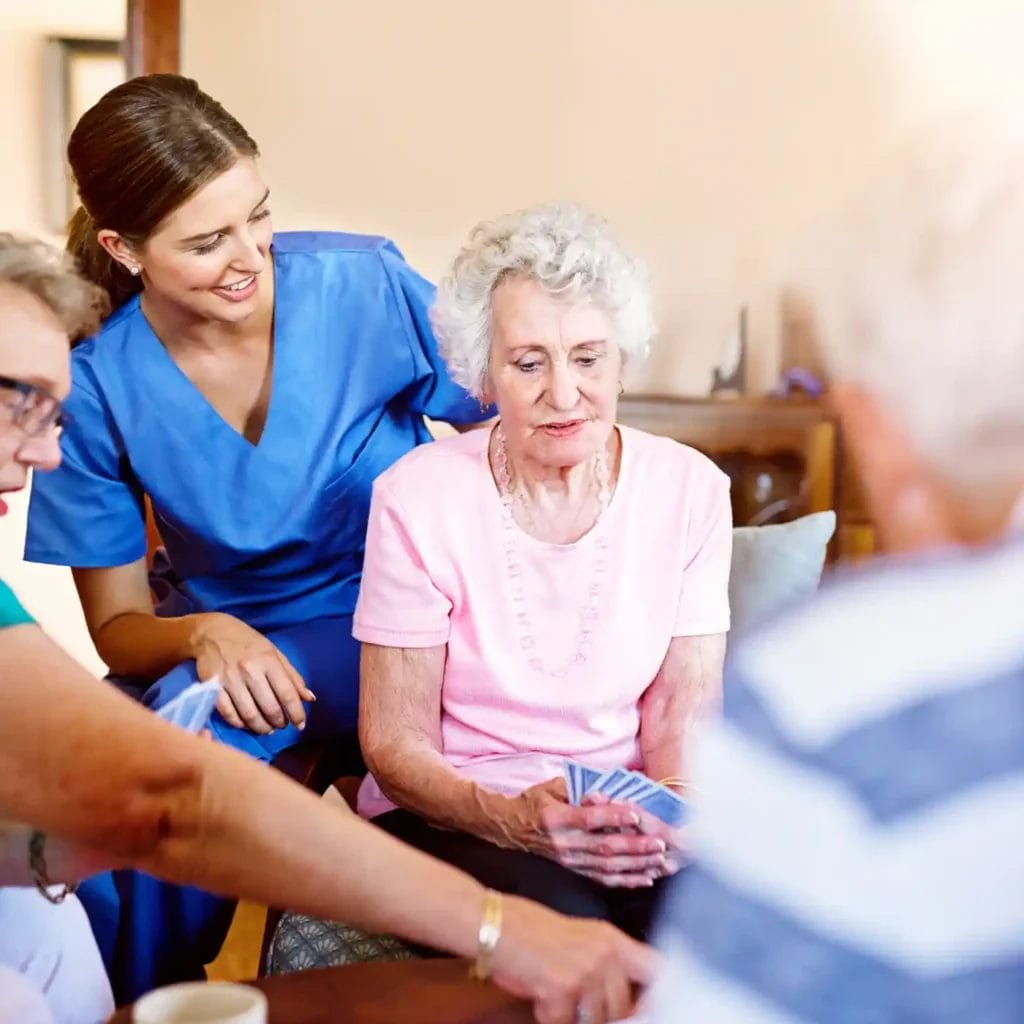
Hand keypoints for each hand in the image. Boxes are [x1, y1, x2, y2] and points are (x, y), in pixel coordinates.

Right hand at [191, 613, 314, 733]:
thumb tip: (309, 698)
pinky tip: (247, 723)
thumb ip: (292, 676)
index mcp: (269, 660)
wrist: (212, 632)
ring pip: (249, 714)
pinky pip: (228, 714)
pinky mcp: (212, 686)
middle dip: (279, 722)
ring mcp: (229, 679)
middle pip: (269, 708)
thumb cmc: (248, 643)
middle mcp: (250, 670)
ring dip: (261, 727)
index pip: (287, 694)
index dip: (296, 713)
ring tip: (267, 728)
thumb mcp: (274, 653)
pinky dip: (240, 724)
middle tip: (281, 725)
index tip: (300, 724)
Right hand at [493, 894, 657, 1023]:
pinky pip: (564, 1023)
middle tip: (577, 1004)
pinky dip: (549, 1017)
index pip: (656, 969)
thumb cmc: (529, 927)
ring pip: (595, 1020)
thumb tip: (625, 999)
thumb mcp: (578, 936)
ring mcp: (584, 971)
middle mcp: (604, 953)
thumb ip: (605, 963)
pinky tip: (538, 996)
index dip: (658, 995)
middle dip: (603, 1016)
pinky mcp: (562, 989)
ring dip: (573, 1017)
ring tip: (554, 995)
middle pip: (623, 1007)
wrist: (494, 923)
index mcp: (611, 938)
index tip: (651, 1009)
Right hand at [498, 778, 669, 887]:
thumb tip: (604, 794)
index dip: (613, 817)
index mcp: (555, 818)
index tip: (636, 814)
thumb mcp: (551, 787)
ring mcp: (568, 861)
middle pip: (603, 847)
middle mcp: (562, 843)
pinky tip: (645, 878)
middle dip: (634, 846)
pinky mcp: (573, 871)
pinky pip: (602, 879)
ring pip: (607, 866)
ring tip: (658, 860)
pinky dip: (626, 880)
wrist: (510, 827)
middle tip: (659, 843)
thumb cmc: (534, 802)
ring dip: (635, 865)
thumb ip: (578, 790)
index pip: (588, 819)